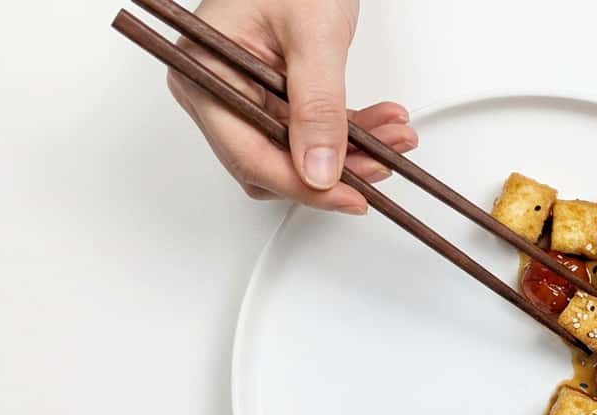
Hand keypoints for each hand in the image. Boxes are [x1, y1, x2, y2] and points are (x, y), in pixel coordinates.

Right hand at [168, 0, 417, 210]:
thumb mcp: (314, 35)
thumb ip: (319, 106)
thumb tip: (320, 170)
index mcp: (203, 73)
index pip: (249, 155)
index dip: (301, 184)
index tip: (348, 196)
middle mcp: (215, 90)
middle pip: (272, 162)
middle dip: (333, 169)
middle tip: (382, 164)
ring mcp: (242, 95)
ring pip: (296, 154)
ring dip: (350, 153)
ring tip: (393, 137)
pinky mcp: (272, 96)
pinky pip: (309, 133)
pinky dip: (349, 133)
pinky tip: (381, 127)